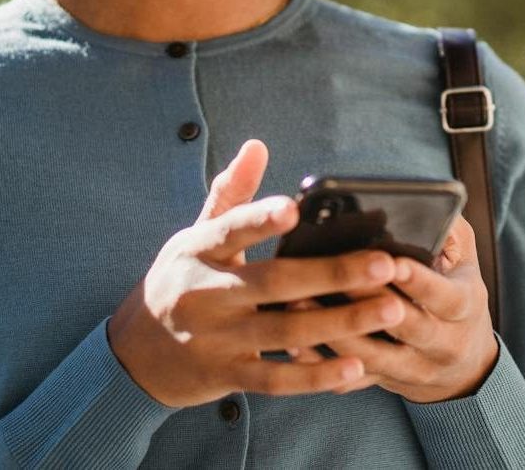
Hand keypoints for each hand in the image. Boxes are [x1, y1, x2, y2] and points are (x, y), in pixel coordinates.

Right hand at [106, 139, 405, 406]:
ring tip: (390, 309)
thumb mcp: (193, 235)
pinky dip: (316, 376)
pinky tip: (356, 365)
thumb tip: (257, 145)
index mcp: (200, 250)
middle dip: (332, 274)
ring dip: (341, 323)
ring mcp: (217, 339)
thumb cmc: (178, 279)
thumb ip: (231, 193)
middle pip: (274, 283)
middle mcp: (206, 294)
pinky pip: (277, 379)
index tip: (294, 209)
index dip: (260, 220)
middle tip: (384, 264)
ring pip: (286, 332)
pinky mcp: (228, 376)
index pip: (231, 229)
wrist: (134, 354)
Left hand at [286, 216, 498, 402]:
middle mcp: (444, 343)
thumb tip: (428, 206)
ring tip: (299, 303)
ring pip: (375, 358)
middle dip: (370, 303)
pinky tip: (294, 345)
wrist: (465, 363)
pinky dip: (323, 365)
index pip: (445, 296)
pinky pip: (352, 381)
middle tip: (337, 280)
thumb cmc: (455, 290)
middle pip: (408, 327)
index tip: (390, 262)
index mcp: (464, 307)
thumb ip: (450, 231)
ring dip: (337, 335)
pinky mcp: (386, 382)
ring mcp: (414, 368)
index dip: (418, 281)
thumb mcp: (465, 258)